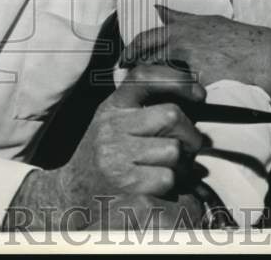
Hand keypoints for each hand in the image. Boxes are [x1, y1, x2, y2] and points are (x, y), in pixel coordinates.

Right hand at [6, 64, 205, 228]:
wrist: (71, 194)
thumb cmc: (107, 156)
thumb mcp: (117, 122)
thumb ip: (145, 106)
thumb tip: (195, 97)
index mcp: (112, 105)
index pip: (143, 76)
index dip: (176, 80)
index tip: (199, 94)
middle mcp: (110, 126)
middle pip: (171, 115)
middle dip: (190, 133)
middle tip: (190, 146)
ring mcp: (114, 156)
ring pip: (173, 150)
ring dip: (183, 163)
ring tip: (170, 169)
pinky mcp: (124, 184)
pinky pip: (168, 178)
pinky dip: (173, 185)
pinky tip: (160, 186)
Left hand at [120, 6, 270, 99]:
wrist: (267, 56)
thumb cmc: (238, 39)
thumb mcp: (207, 21)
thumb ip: (179, 17)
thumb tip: (157, 8)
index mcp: (183, 28)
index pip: (146, 38)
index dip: (131, 51)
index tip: (124, 60)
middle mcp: (183, 42)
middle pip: (146, 57)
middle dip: (133, 69)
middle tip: (126, 81)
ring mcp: (191, 62)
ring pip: (159, 75)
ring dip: (150, 85)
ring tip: (145, 96)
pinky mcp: (201, 81)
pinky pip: (179, 93)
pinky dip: (173, 99)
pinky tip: (171, 107)